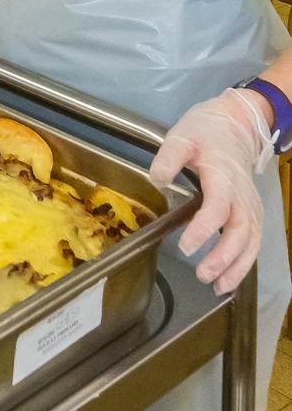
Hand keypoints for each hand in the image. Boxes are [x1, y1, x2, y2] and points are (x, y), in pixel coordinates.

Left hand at [149, 88, 268, 293]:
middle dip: (224, 257)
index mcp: (223, 176)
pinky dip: (244, 263)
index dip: (204, 230)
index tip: (185, 247)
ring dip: (237, 267)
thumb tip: (156, 179)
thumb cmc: (205, 132)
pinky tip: (229, 279)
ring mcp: (250, 205)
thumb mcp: (181, 136)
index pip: (218, 208)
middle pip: (240, 232)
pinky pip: (253, 241)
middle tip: (202, 274)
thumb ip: (169, 157)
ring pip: (251, 242)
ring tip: (218, 286)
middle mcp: (242, 195)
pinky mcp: (253, 212)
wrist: (236, 124)